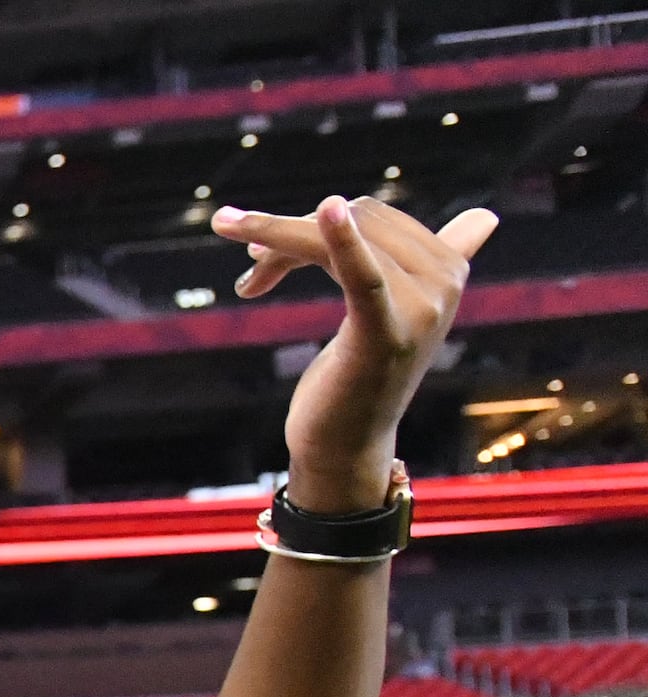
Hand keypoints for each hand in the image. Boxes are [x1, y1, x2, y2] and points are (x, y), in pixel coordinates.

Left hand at [216, 192, 493, 512]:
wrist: (344, 445)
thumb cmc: (359, 375)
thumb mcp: (391, 310)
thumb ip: (429, 262)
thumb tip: (487, 218)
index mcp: (449, 266)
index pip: (373, 215)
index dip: (315, 226)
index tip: (265, 249)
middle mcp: (447, 279)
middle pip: (354, 219)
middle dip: (290, 236)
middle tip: (253, 273)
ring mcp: (423, 306)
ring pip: (341, 237)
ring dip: (278, 242)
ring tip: (250, 276)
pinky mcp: (386, 332)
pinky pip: (363, 275)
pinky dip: (341, 242)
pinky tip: (328, 210)